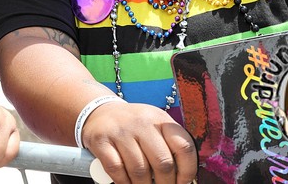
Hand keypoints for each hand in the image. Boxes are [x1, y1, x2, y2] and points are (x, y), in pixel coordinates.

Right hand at [81, 101, 196, 183]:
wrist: (100, 112)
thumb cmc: (134, 126)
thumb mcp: (155, 127)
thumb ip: (170, 147)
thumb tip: (182, 178)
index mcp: (160, 119)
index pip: (184, 147)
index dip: (187, 171)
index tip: (182, 183)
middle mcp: (142, 122)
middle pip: (163, 162)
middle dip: (165, 183)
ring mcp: (120, 131)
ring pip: (139, 170)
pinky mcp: (102, 140)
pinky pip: (117, 169)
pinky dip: (124, 182)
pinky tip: (127, 181)